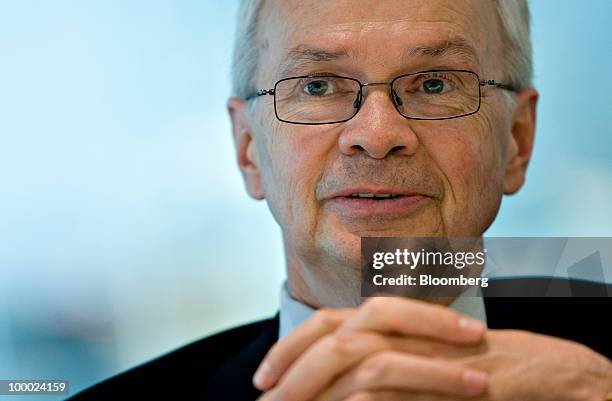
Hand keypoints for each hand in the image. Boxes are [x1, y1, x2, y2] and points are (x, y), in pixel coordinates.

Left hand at [254, 297, 611, 400]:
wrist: (533, 370)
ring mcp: (424, 346)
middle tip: (267, 396)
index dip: (290, 346)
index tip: (264, 376)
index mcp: (388, 323)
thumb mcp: (411, 368)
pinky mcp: (447, 370)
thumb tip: (330, 392)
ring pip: (357, 355)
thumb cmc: (469, 371)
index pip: (326, 324)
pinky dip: (362, 400)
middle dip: (293, 365)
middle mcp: (401, 327)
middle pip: (333, 335)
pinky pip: (392, 381)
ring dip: (319, 385)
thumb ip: (376, 375)